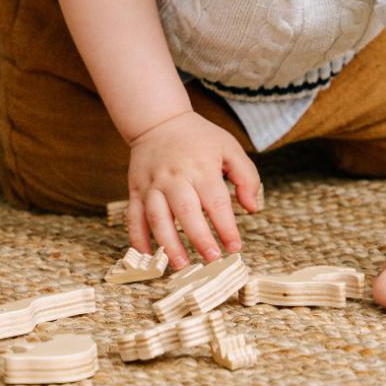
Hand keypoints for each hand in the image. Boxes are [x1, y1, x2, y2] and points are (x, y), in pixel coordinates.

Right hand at [124, 111, 262, 267]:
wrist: (159, 120)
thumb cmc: (199, 138)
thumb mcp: (229, 148)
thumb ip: (246, 177)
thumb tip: (252, 208)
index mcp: (201, 167)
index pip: (216, 201)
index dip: (226, 227)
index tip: (235, 247)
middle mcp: (175, 177)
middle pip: (186, 211)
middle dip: (199, 237)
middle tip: (212, 259)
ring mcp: (153, 184)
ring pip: (157, 216)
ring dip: (168, 243)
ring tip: (181, 264)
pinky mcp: (136, 189)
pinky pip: (134, 216)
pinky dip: (137, 237)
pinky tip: (147, 255)